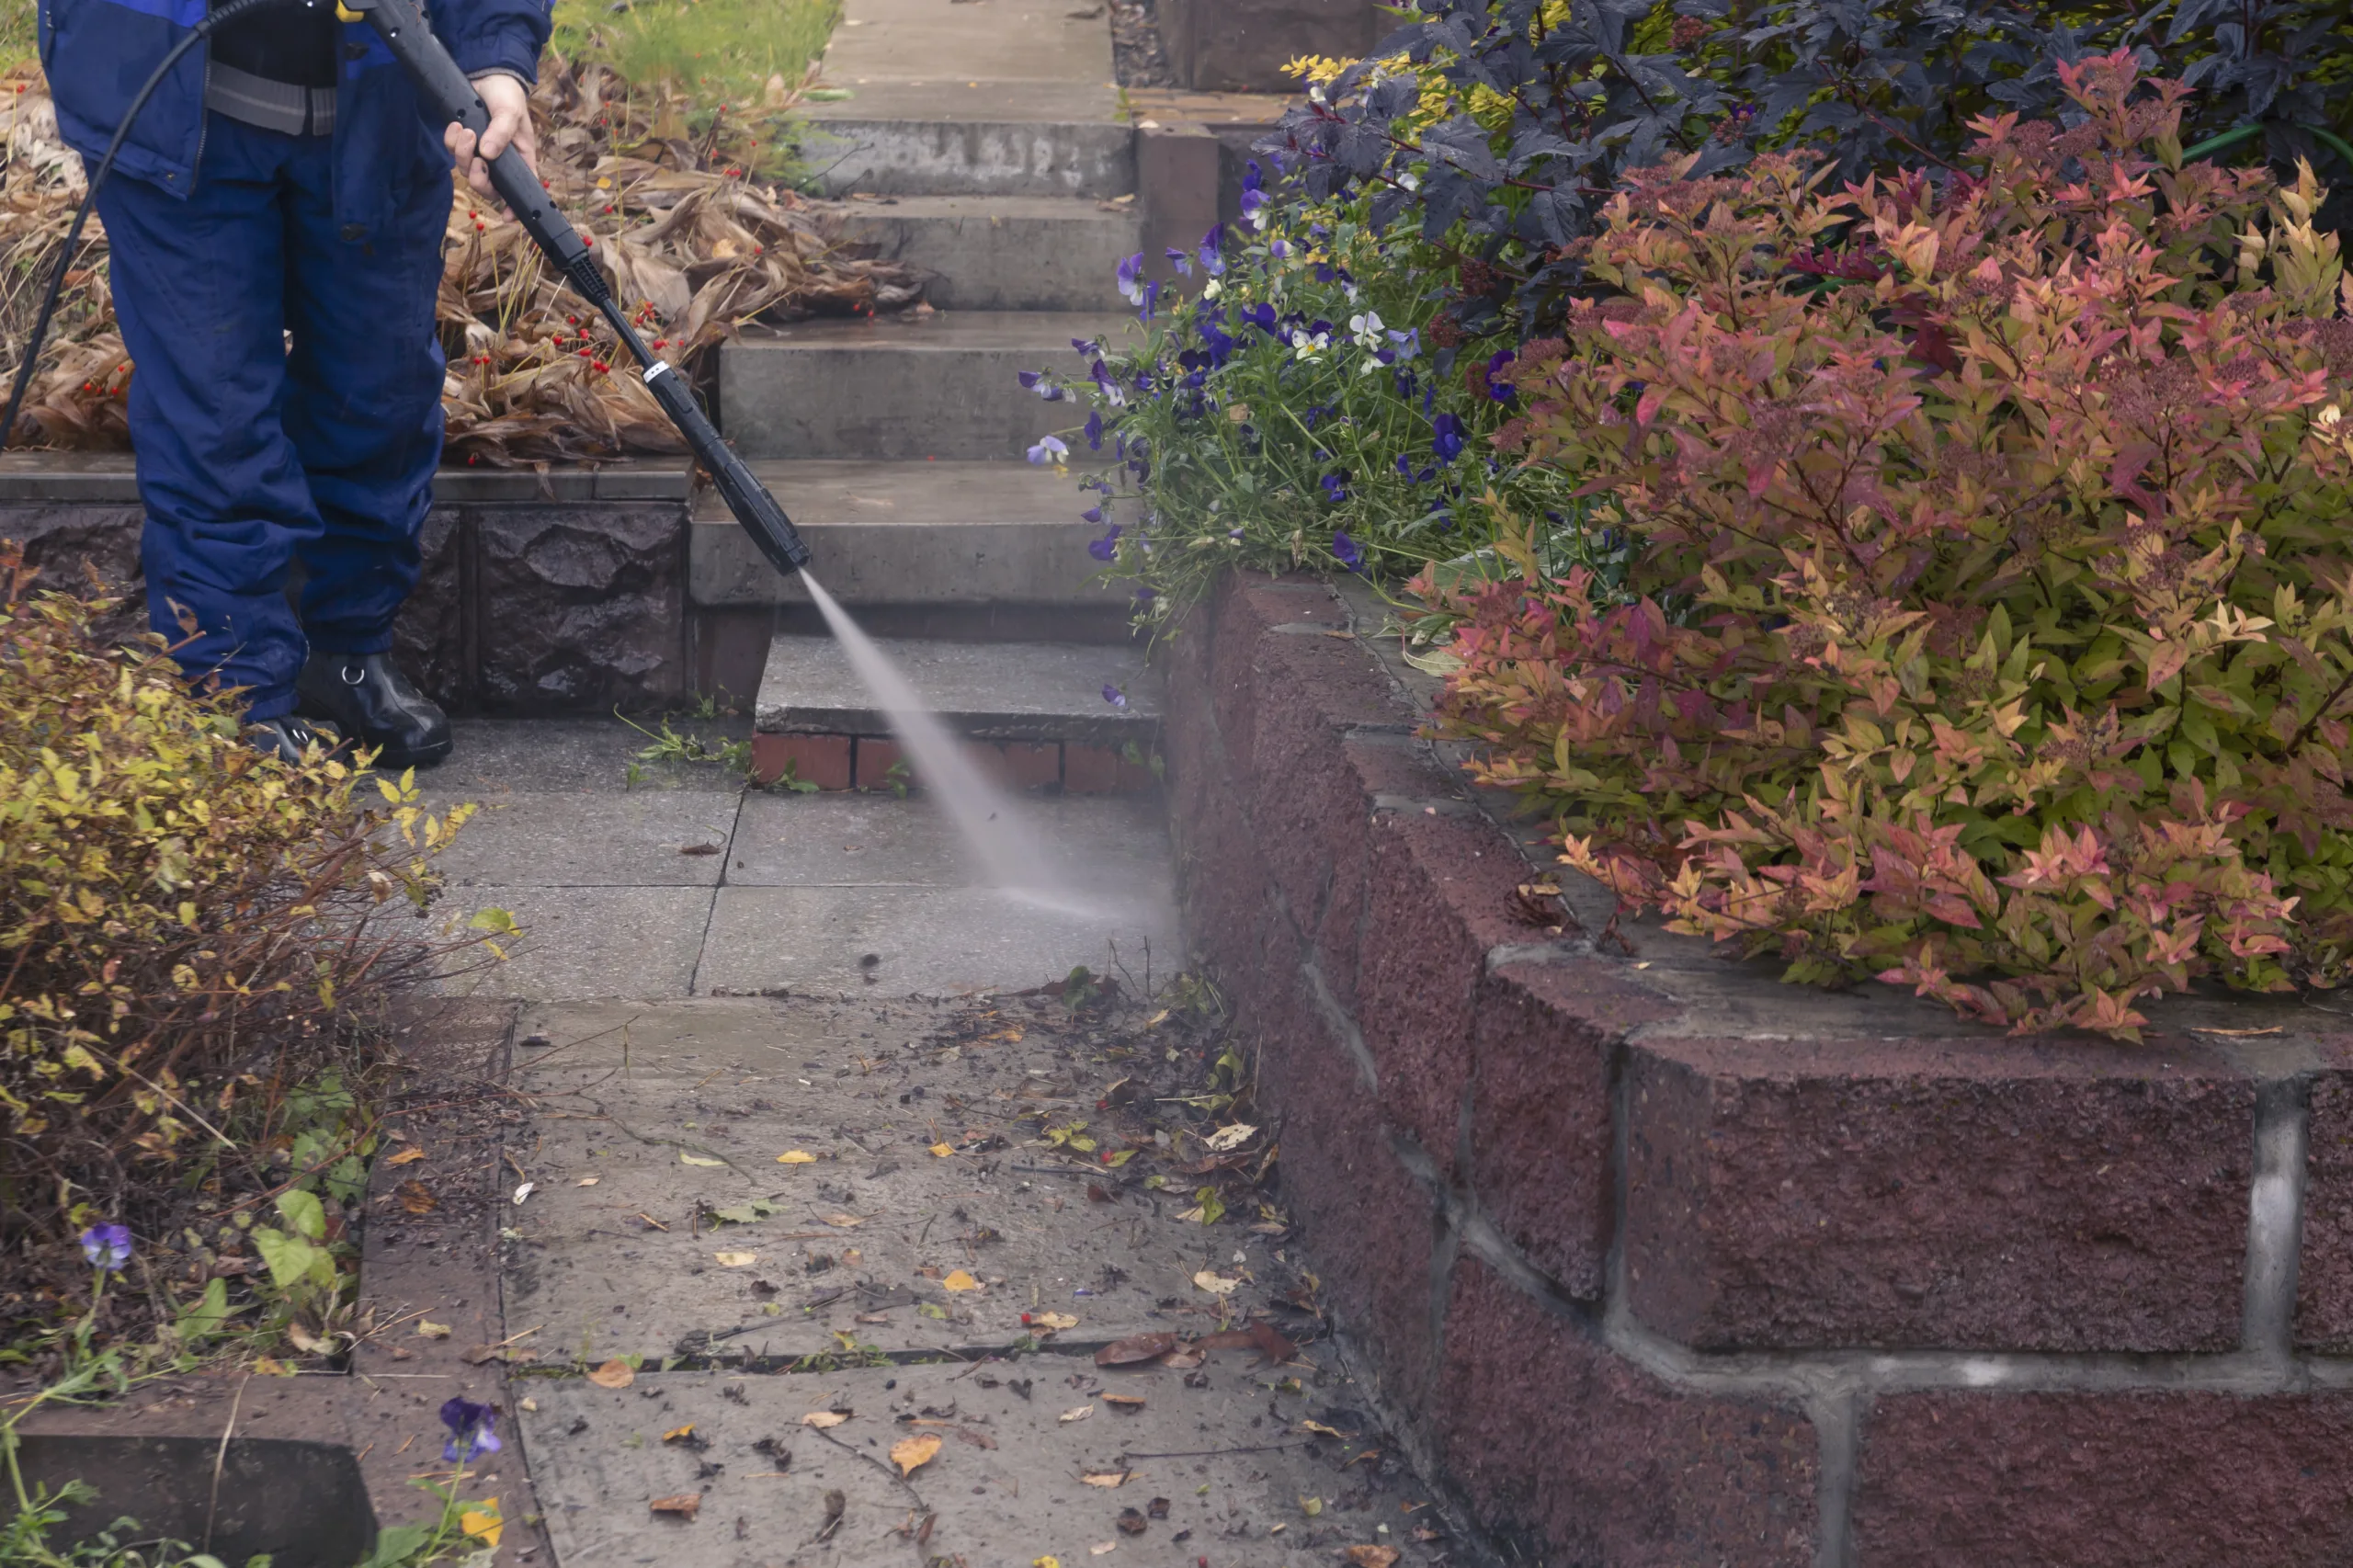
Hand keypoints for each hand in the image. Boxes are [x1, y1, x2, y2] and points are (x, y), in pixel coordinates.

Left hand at [445, 72, 536, 197]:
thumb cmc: (508, 95)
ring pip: (467, 170)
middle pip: (487, 187)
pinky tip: (456, 125)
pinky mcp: (462, 141)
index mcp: (519, 160)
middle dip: (478, 178)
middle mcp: (500, 161)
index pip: (520, 190)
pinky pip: (452, 151)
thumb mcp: (511, 112)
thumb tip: (488, 155)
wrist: (487, 74)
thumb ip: (501, 133)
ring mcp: (480, 152)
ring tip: (466, 131)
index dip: (514, 207)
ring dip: (463, 153)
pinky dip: (451, 140)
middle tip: (477, 159)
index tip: (507, 217)